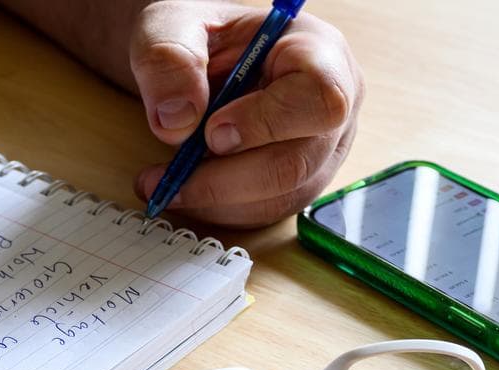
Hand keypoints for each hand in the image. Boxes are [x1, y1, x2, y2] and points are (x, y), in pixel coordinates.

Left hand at [130, 1, 363, 226]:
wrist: (194, 64)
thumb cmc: (195, 39)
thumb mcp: (170, 26)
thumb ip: (169, 58)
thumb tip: (177, 121)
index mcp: (318, 52)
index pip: (320, 97)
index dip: (265, 122)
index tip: (211, 131)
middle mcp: (334, 106)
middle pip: (297, 162)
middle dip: (224, 179)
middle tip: (170, 175)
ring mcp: (321, 150)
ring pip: (280, 196)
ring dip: (215, 200)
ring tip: (165, 182)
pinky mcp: (300, 183)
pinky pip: (266, 213)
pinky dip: (218, 210)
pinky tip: (186, 191)